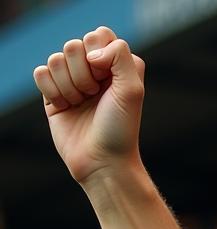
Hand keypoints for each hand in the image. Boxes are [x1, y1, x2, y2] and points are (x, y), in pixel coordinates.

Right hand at [33, 26, 145, 183]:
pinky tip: (64, 107)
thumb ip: (121, 56)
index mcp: (116, 66)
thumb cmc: (121, 129)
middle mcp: (94, 71)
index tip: (106, 81)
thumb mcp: (132, 90)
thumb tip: (91, 52)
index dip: (99, 55)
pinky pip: (40, 73)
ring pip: (55, 59)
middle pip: (73, 45)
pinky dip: (51, 91)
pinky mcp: (53, 93)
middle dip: (82, 74)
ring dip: (68, 86)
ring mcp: (72, 81)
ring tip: (80, 105)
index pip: (99, 35)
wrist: (102, 161)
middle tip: (94, 97)